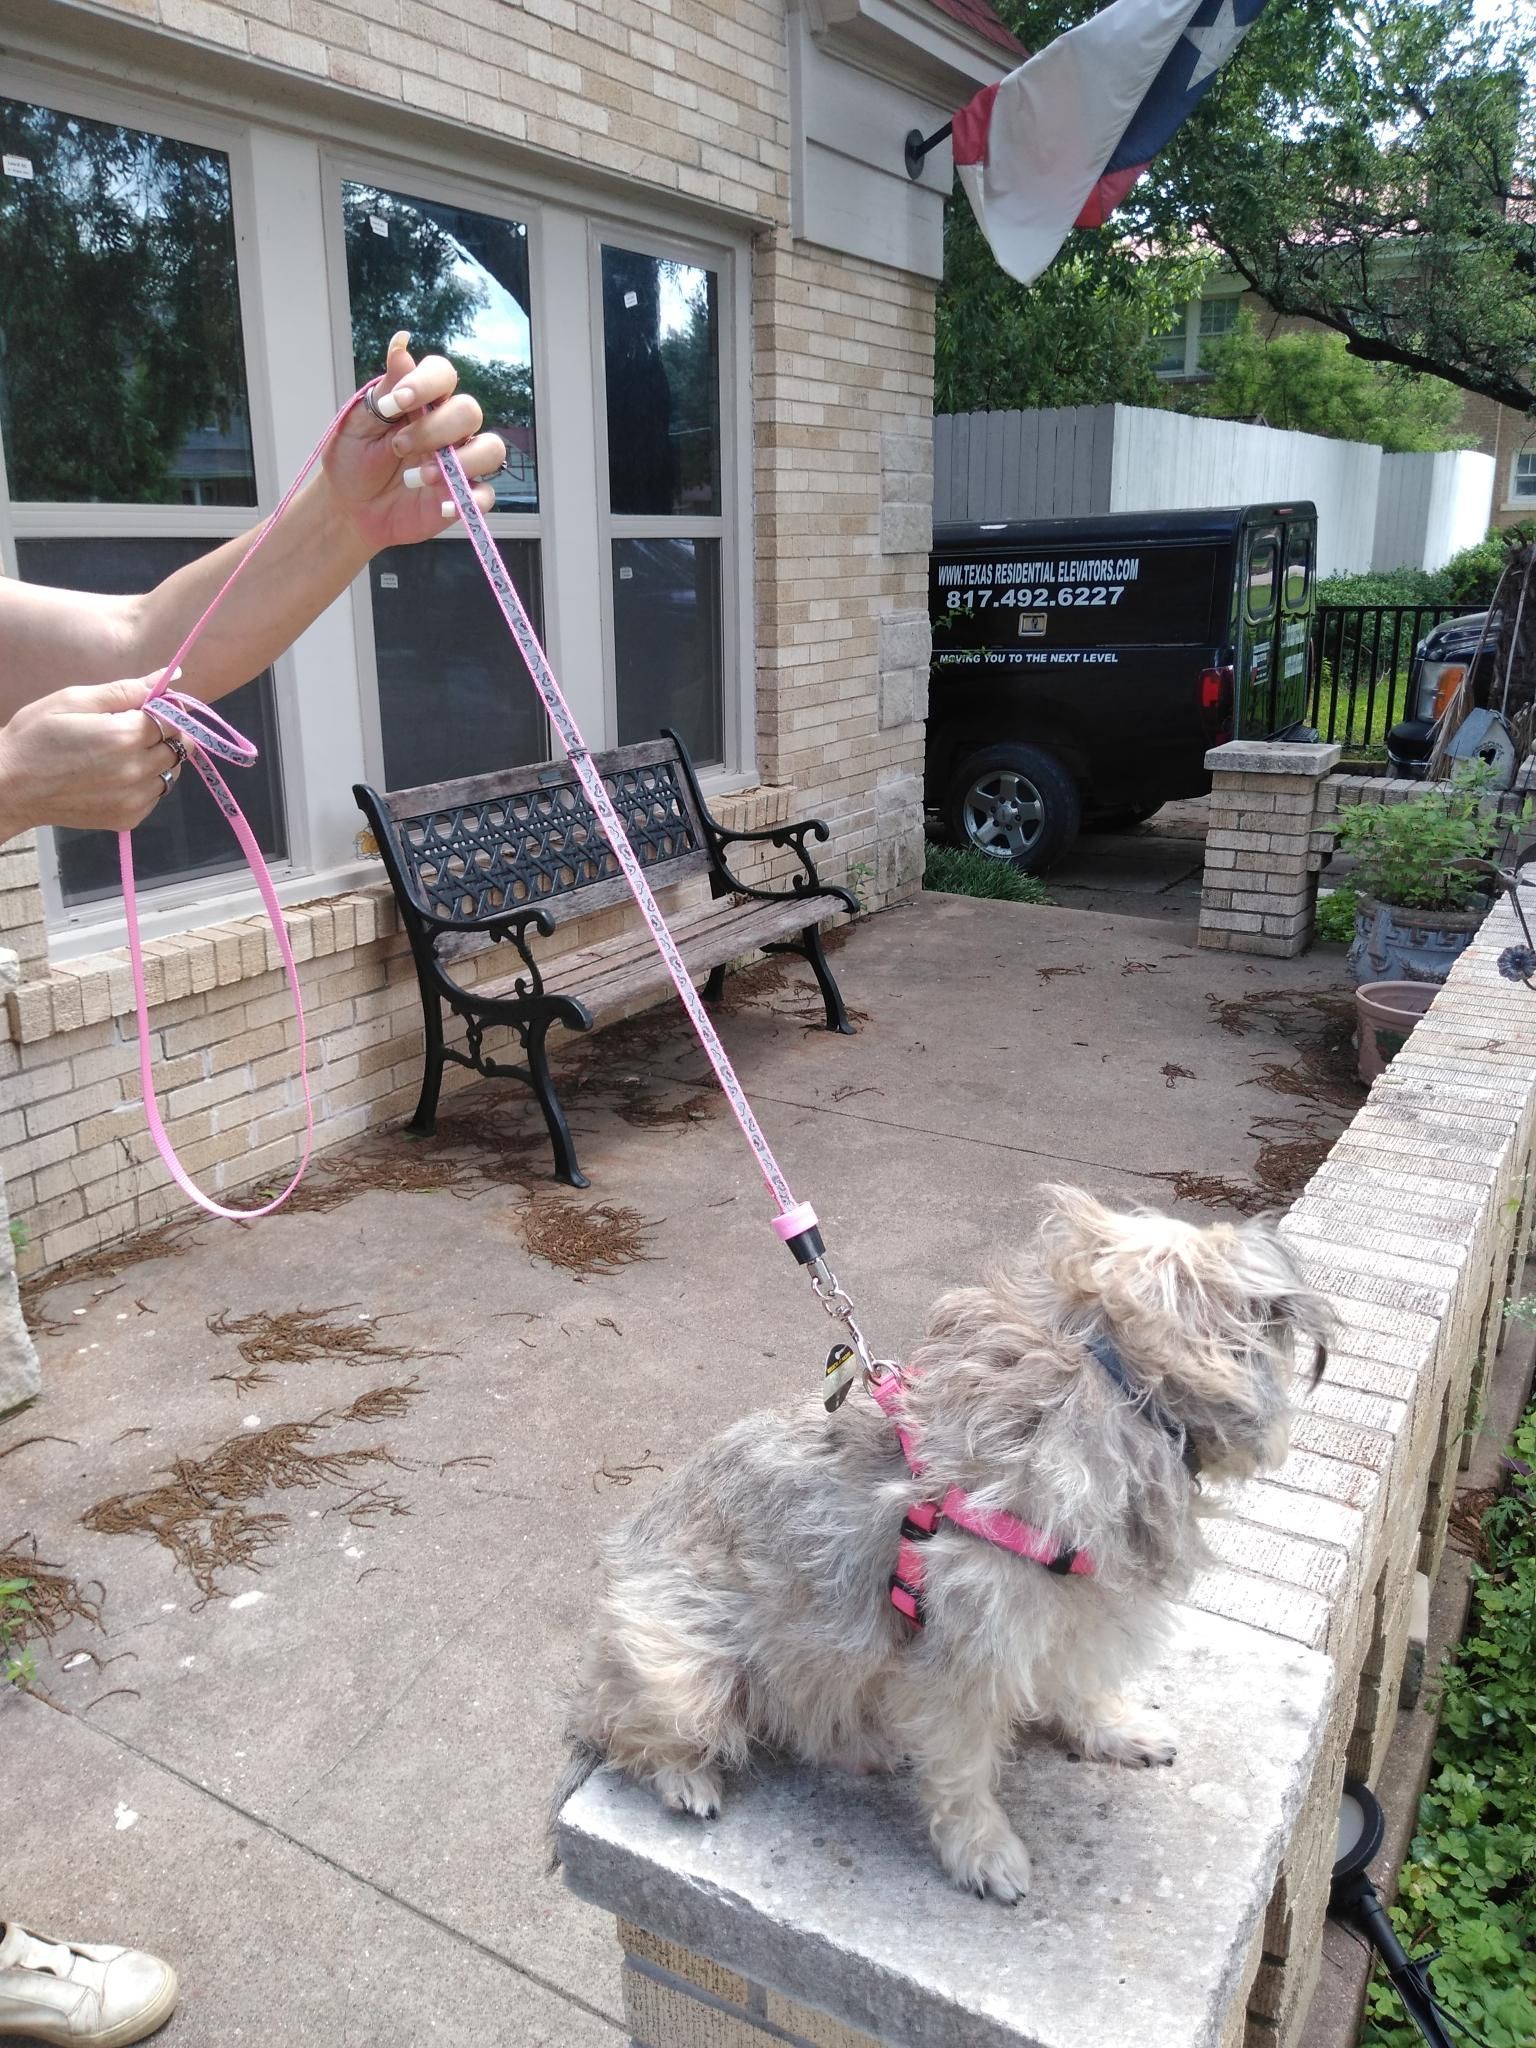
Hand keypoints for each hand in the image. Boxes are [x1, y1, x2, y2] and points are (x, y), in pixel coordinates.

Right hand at [0, 679, 183, 840]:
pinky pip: (155, 796)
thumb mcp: (74, 701)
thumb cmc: (36, 737)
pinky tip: (117, 774)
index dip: (164, 710)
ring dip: (158, 760)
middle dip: (165, 734)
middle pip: (179, 747)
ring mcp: (134, 799)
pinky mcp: (128, 819)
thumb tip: (171, 677)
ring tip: (123, 753)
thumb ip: (125, 690)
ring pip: (171, 773)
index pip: (172, 718)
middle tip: (133, 729)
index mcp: (125, 736)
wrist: (10, 786)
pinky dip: (146, 783)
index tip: (147, 708)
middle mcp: (136, 771)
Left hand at [319, 332, 505, 552]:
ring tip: (419, 478)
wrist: (349, 508)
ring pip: (491, 449)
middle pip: (469, 411)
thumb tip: (400, 342)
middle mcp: (447, 428)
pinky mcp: (463, 496)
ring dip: (461, 461)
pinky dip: (469, 499)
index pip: (443, 375)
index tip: (397, 401)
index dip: (427, 383)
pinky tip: (442, 505)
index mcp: (423, 402)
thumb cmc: (354, 460)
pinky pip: (486, 495)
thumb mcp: (359, 421)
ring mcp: (459, 463)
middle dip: (435, 428)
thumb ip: (387, 388)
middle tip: (399, 447)